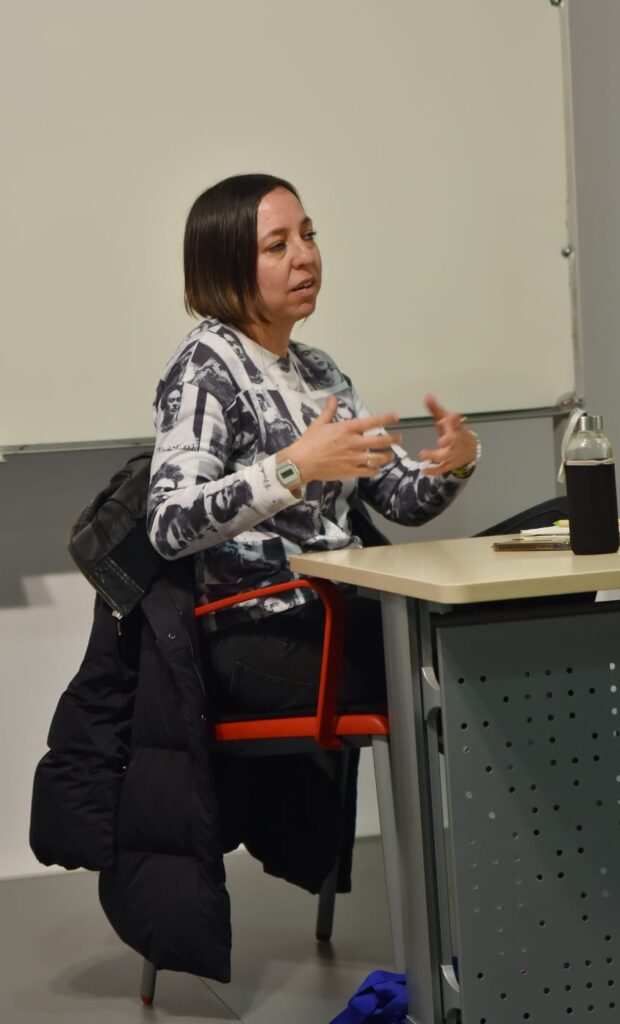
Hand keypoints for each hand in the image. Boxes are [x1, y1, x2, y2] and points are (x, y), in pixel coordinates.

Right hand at [281, 395, 401, 482]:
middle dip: (393, 439)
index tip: (396, 417)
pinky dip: (375, 469)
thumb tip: (333, 398)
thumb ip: (329, 410)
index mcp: (348, 429)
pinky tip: (376, 468)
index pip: (373, 421)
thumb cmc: (309, 441)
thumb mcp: (319, 423)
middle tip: (398, 438)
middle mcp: (355, 443)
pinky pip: (369, 471)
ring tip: (391, 455)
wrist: (302, 462)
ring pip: (379, 458)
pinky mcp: (351, 471)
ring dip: (388, 456)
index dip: (387, 418)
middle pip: (381, 441)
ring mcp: (354, 459)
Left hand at [417, 394, 476, 476]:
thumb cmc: (455, 432)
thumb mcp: (446, 419)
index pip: (458, 423)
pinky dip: (433, 470)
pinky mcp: (450, 464)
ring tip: (422, 454)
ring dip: (435, 456)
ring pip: (445, 456)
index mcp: (457, 428)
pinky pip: (441, 468)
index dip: (455, 420)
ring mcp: (454, 454)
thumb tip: (427, 395)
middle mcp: (457, 441)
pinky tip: (423, 470)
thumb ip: (436, 409)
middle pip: (454, 441)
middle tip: (441, 440)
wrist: (470, 450)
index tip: (452, 415)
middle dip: (448, 440)